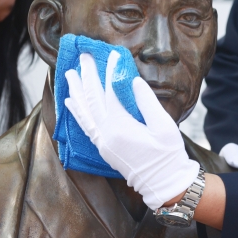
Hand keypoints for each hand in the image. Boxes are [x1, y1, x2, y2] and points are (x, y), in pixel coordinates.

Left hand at [64, 51, 198, 209]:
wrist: (163, 183)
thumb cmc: (168, 154)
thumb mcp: (163, 126)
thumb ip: (147, 102)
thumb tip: (133, 80)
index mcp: (121, 127)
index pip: (112, 92)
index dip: (112, 71)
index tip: (113, 54)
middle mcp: (106, 134)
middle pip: (92, 99)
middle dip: (88, 75)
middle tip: (84, 56)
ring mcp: (103, 142)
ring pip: (84, 111)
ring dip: (76, 91)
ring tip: (69, 73)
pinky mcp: (103, 147)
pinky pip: (84, 125)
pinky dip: (76, 111)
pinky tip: (70, 101)